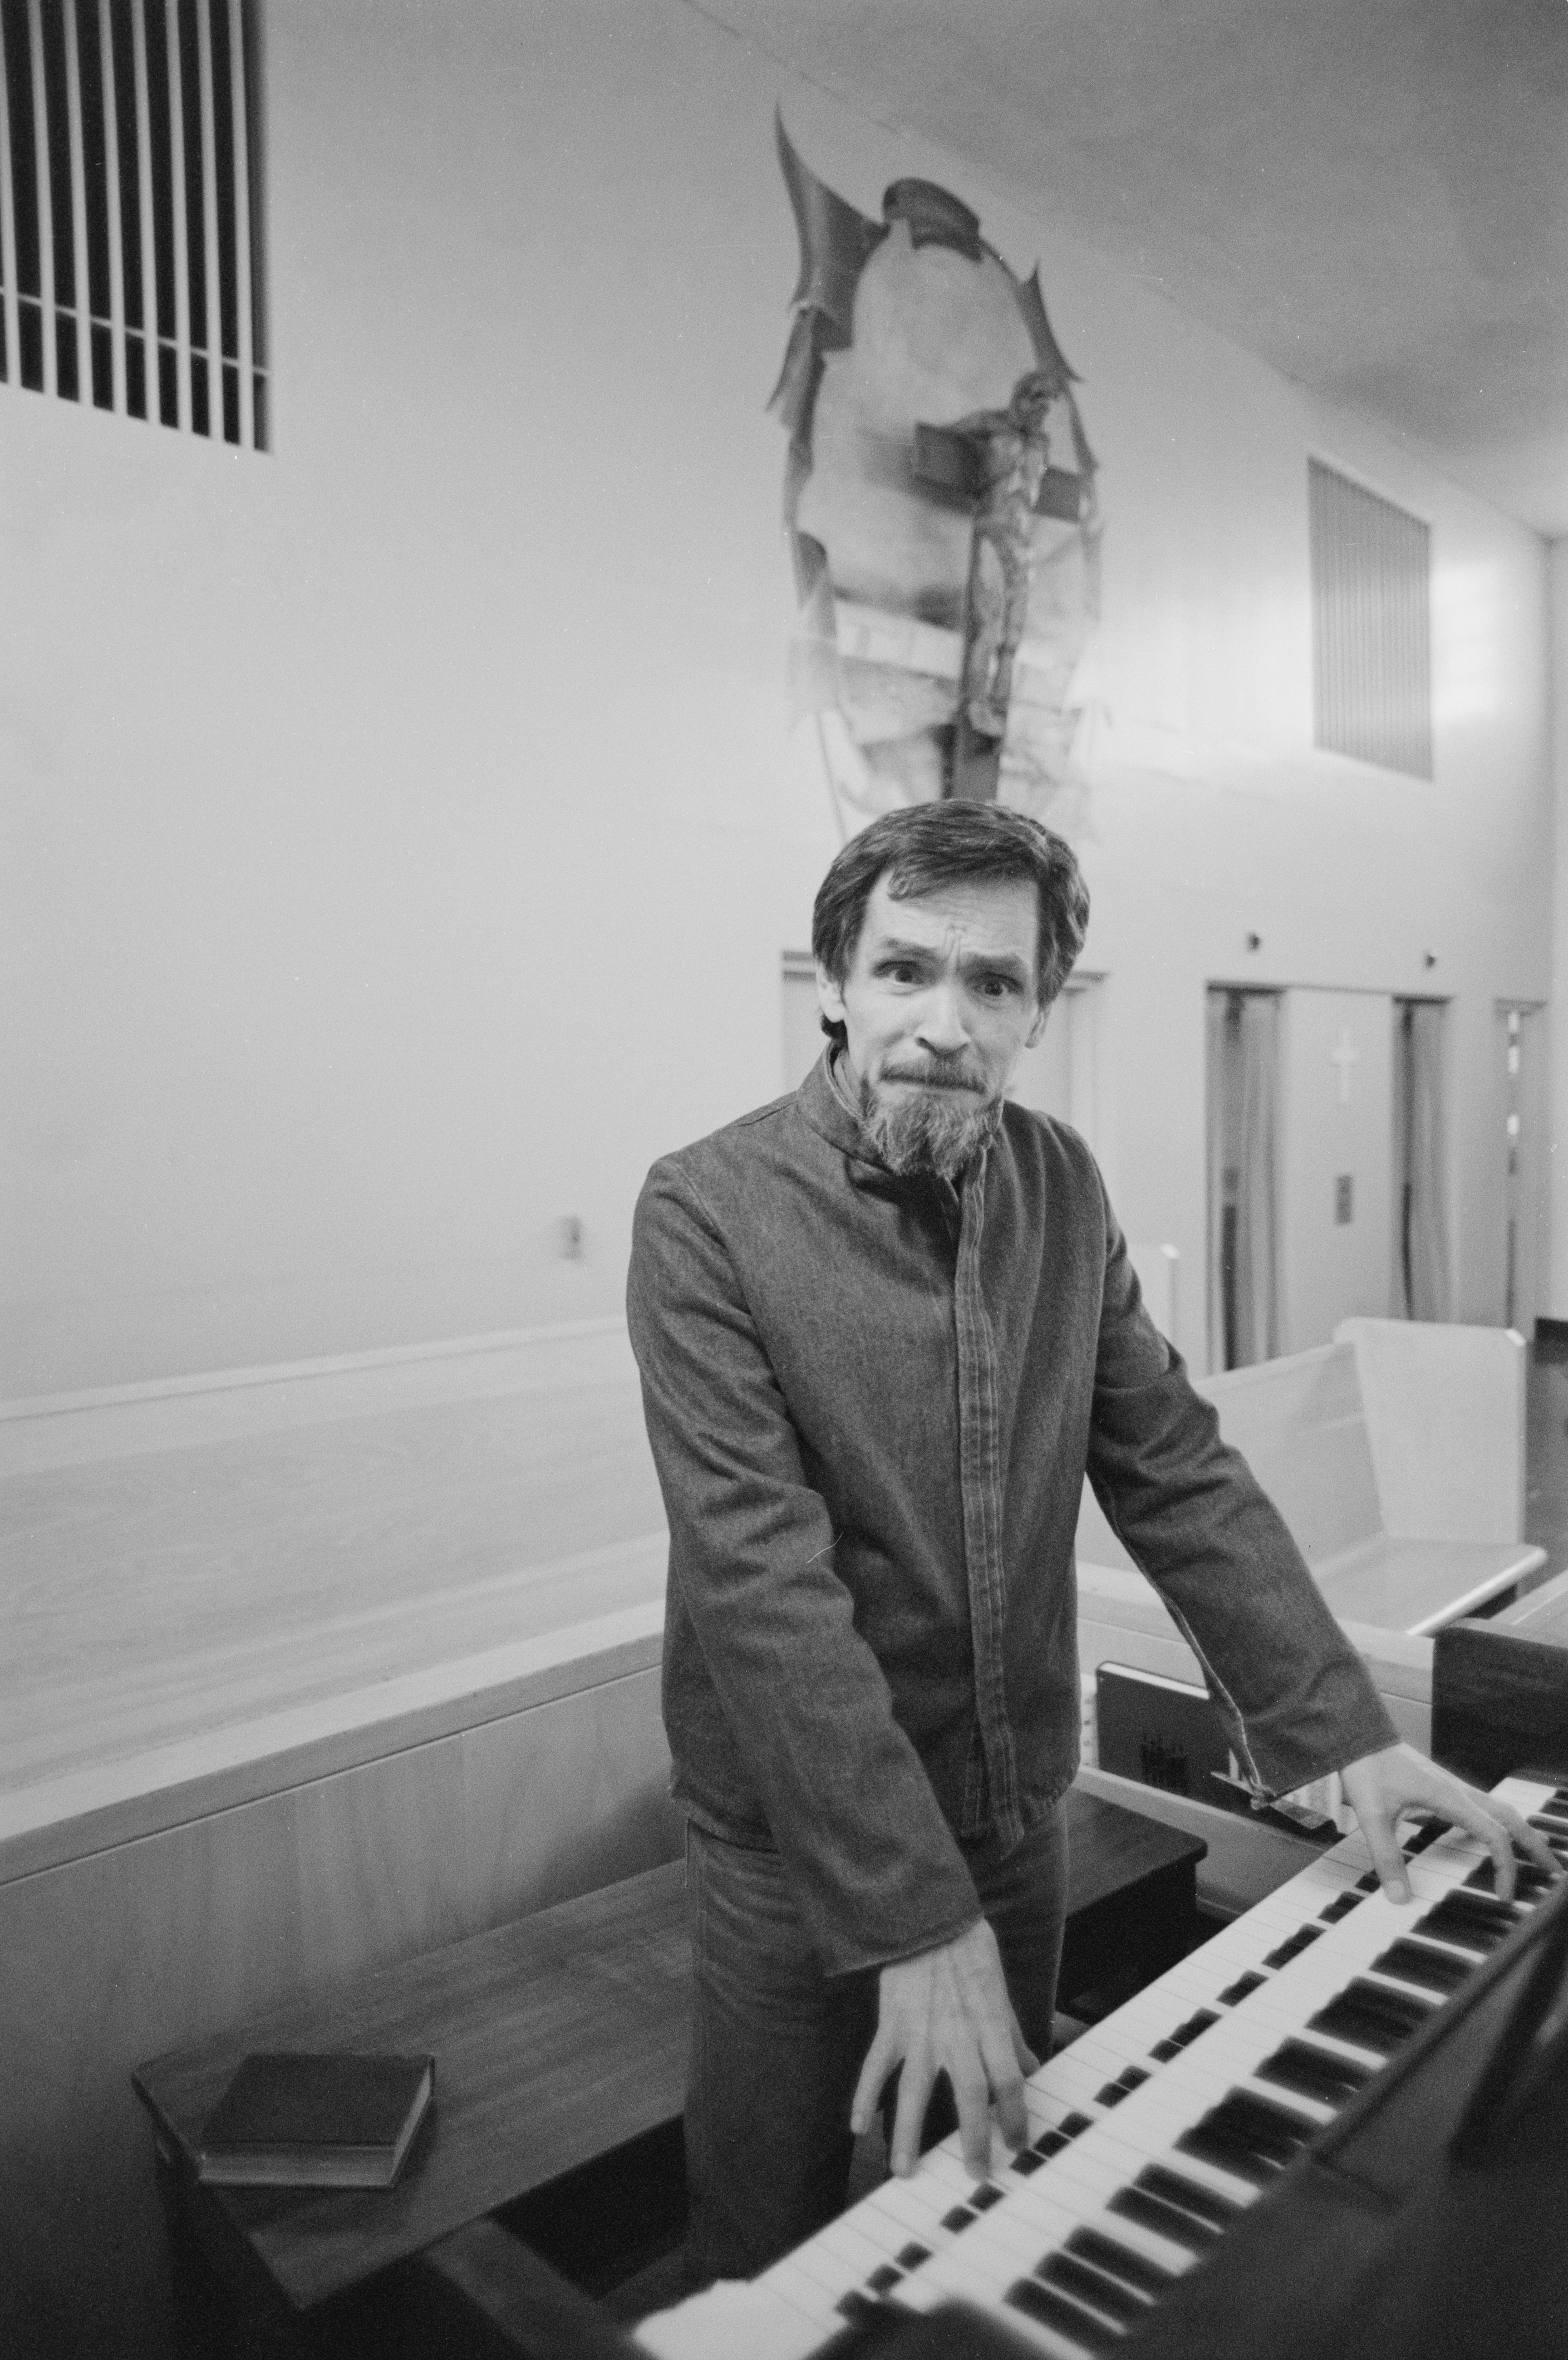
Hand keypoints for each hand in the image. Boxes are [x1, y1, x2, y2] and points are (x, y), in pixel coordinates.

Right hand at [849, 1918, 1038, 2180]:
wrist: (927, 1916)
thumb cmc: (968, 1949)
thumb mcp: (999, 1990)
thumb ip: (1012, 2034)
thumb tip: (1030, 2066)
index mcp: (988, 2026)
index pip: (1008, 2082)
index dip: (1015, 2116)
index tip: (1018, 2145)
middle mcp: (956, 2034)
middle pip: (970, 2095)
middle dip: (974, 2139)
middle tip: (976, 2175)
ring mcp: (920, 2031)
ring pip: (915, 2091)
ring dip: (908, 2134)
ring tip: (905, 2171)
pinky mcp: (891, 2023)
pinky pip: (876, 2065)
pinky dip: (864, 2094)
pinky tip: (857, 2126)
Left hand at [1339, 1742, 1560, 1902]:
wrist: (1358, 1733)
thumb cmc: (1366, 1768)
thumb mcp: (1372, 1815)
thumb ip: (1387, 1857)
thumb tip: (1400, 1897)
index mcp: (1450, 1798)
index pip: (1495, 1835)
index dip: (1506, 1867)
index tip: (1505, 1895)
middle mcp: (1459, 1790)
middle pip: (1510, 1818)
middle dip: (1535, 1845)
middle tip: (1555, 1872)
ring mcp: (1453, 1786)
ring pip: (1499, 1810)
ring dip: (1520, 1832)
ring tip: (1537, 1855)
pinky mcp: (1444, 1787)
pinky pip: (1482, 1807)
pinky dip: (1498, 1824)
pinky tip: (1494, 1838)